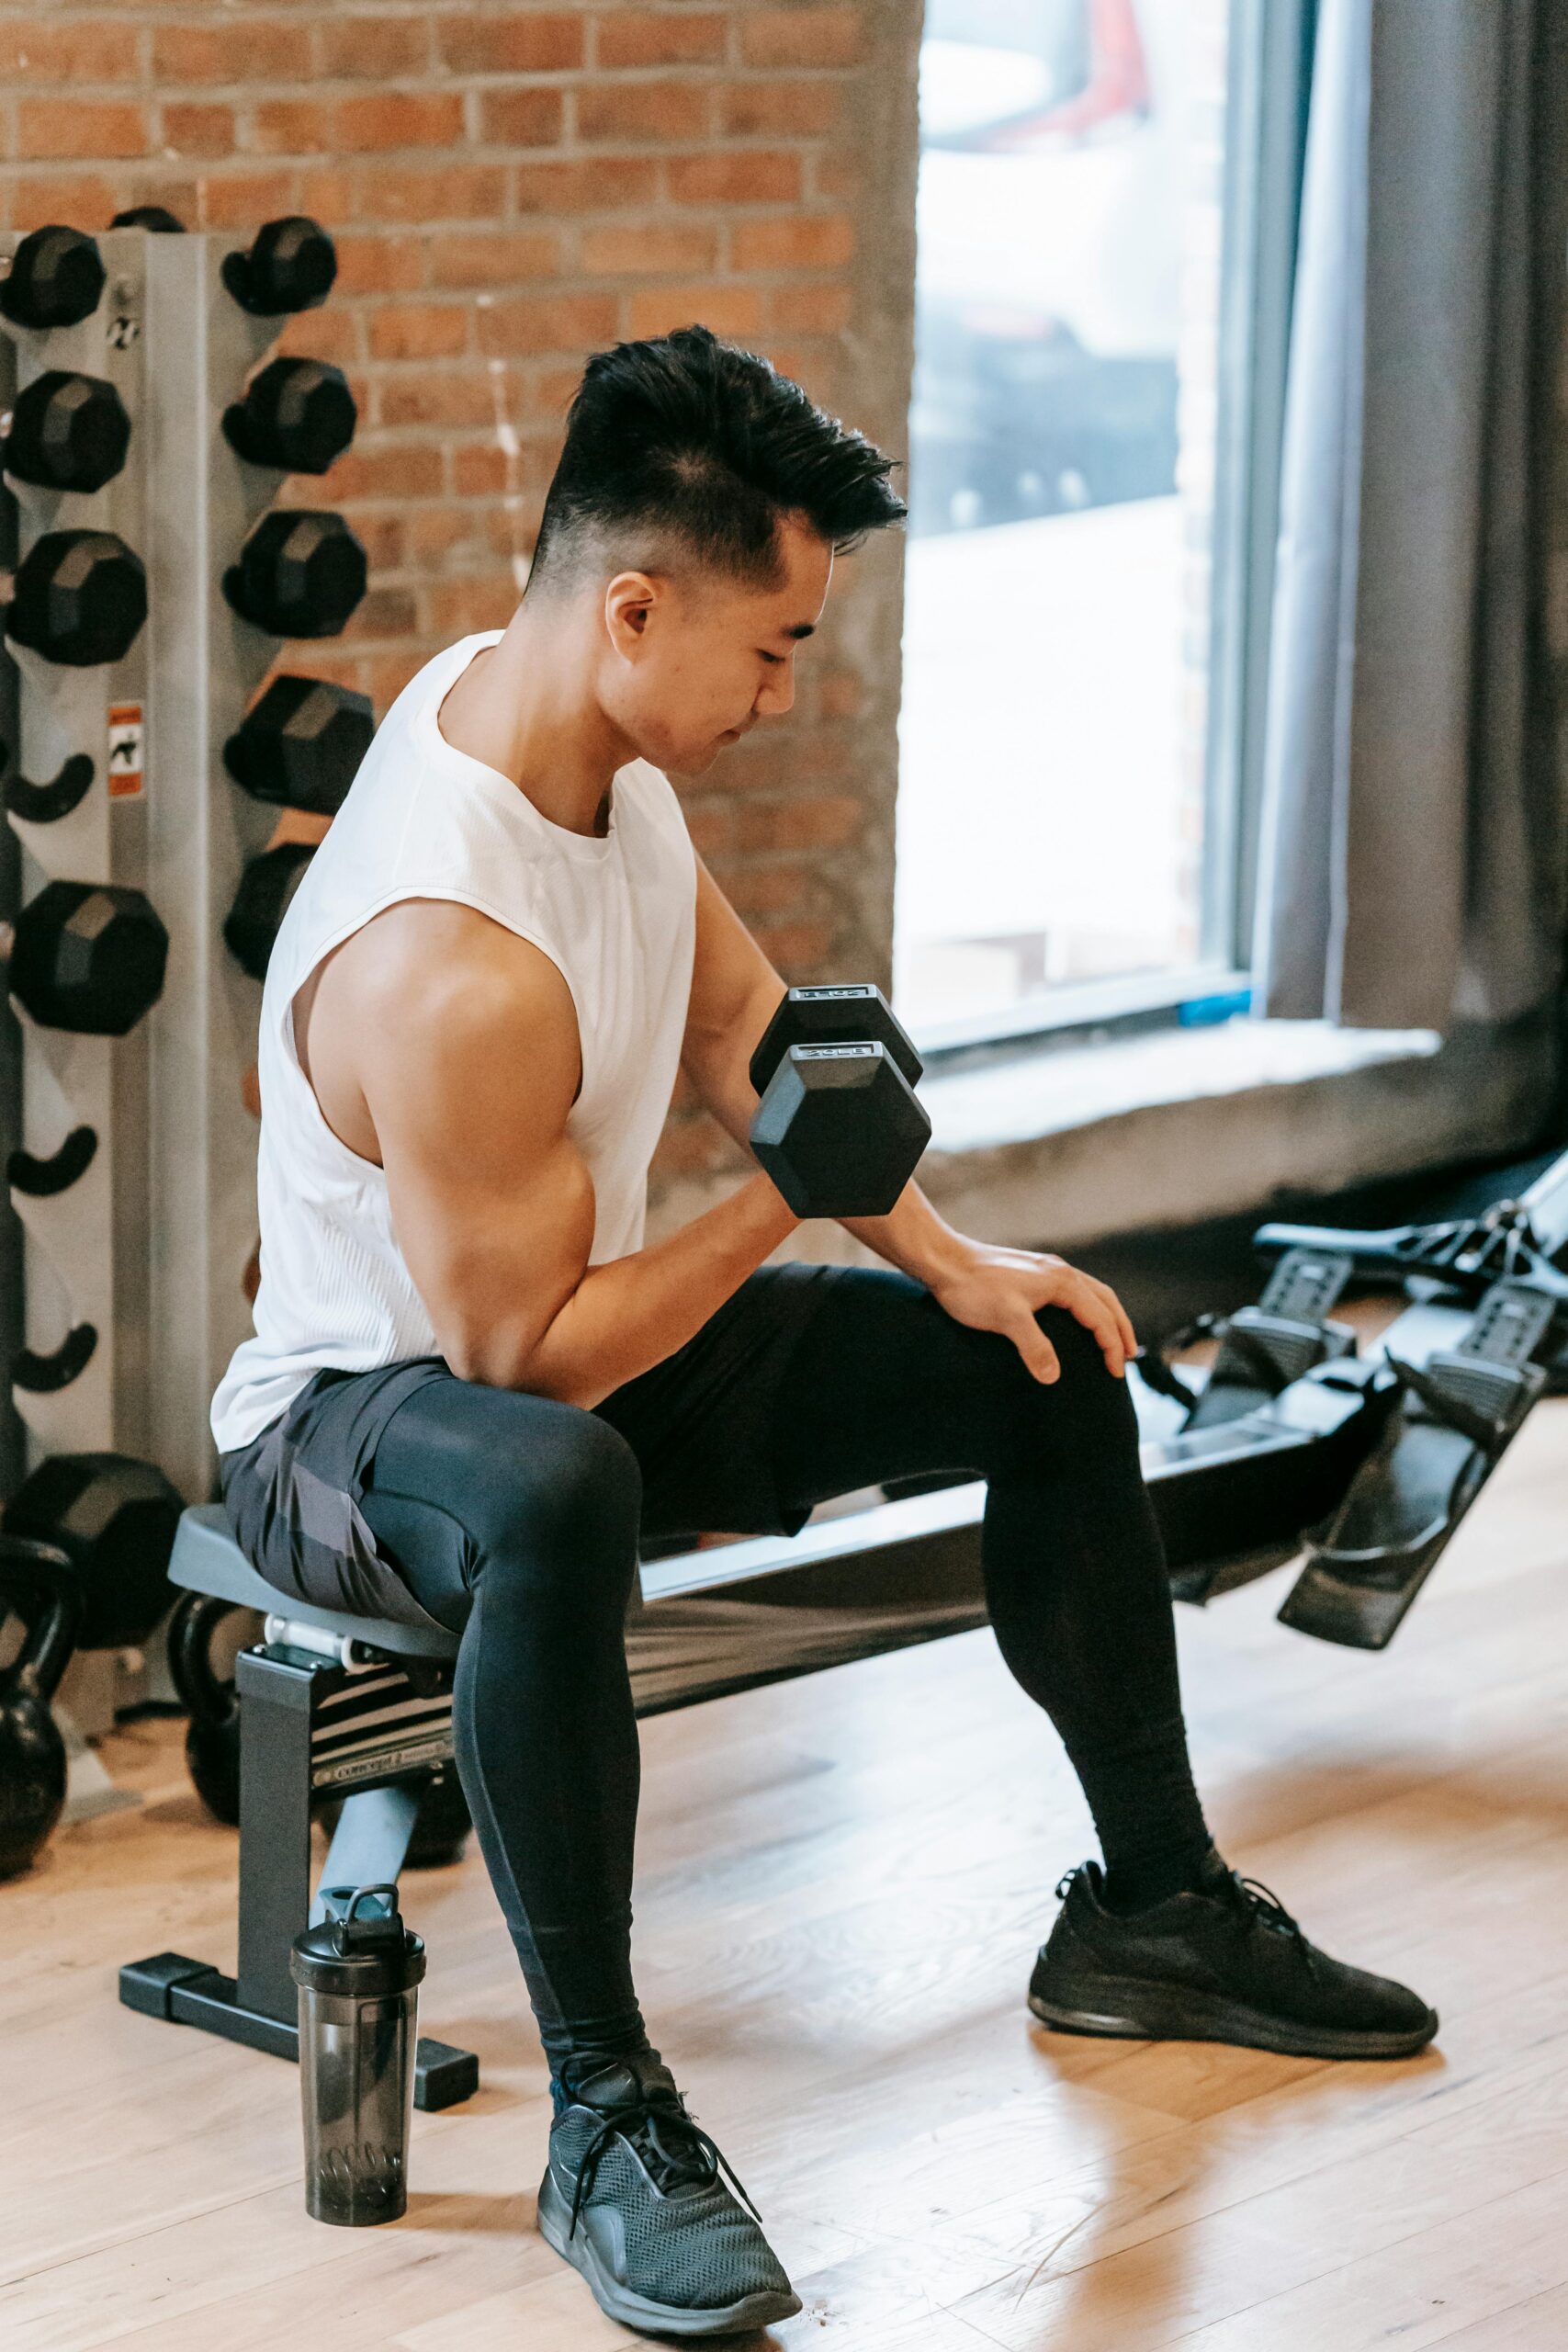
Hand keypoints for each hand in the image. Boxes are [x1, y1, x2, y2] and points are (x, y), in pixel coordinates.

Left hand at [926, 1240, 1137, 1384]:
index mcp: (1062, 1281)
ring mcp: (1047, 1270)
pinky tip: (1075, 1321)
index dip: (1111, 1346)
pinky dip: (1086, 1308)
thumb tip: (1054, 1376)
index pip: (1100, 1317)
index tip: (1116, 1373)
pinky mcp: (1032, 1274)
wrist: (945, 1261)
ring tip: (1111, 1340)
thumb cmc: (973, 1288)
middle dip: (1120, 1329)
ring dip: (1105, 1316)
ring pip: (1090, 1293)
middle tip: (1128, 1357)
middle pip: (1105, 1300)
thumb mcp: (1006, 1319)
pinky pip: (1073, 1292)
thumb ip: (1034, 1346)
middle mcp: (1061, 1272)